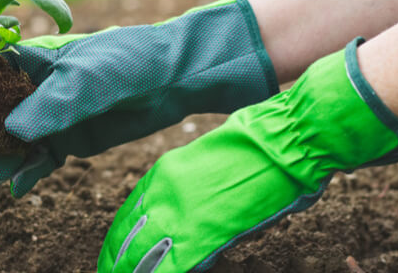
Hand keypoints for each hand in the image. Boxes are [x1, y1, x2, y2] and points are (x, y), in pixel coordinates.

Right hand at [0, 0, 280, 196]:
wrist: (173, 79)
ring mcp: (48, 115)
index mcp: (28, 58)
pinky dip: (26, 174)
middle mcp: (32, 88)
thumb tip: (13, 132)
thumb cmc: (129, 61)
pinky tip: (18, 188)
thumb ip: (52, 103)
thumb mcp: (90, 76)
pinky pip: (37, 160)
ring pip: (7, 141)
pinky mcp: (67, 140)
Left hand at [98, 38, 397, 271]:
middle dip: (116, 262)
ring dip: (131, 271)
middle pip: (126, 238)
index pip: (129, 215)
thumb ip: (189, 191)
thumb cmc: (257, 148)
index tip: (114, 256)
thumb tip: (188, 216)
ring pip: (140, 256)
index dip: (119, 241)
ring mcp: (181, 214)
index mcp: (163, 175)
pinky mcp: (203, 234)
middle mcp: (163, 193)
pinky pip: (170, 267)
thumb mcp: (207, 164)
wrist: (283, 138)